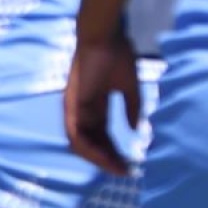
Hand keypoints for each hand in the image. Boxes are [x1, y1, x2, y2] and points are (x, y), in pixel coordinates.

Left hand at [61, 29, 141, 175]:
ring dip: (98, 158)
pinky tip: (104, 157)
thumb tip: (136, 131)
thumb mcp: (129, 87)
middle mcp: (82, 111)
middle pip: (92, 143)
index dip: (115, 151)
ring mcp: (74, 108)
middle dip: (108, 159)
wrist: (104, 36)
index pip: (102, 135)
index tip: (129, 164)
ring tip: (116, 167)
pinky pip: (75, 134)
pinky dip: (88, 149)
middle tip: (125, 171)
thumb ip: (132, 109)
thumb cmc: (117, 55)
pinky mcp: (71, 105)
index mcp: (95, 106)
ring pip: (80, 143)